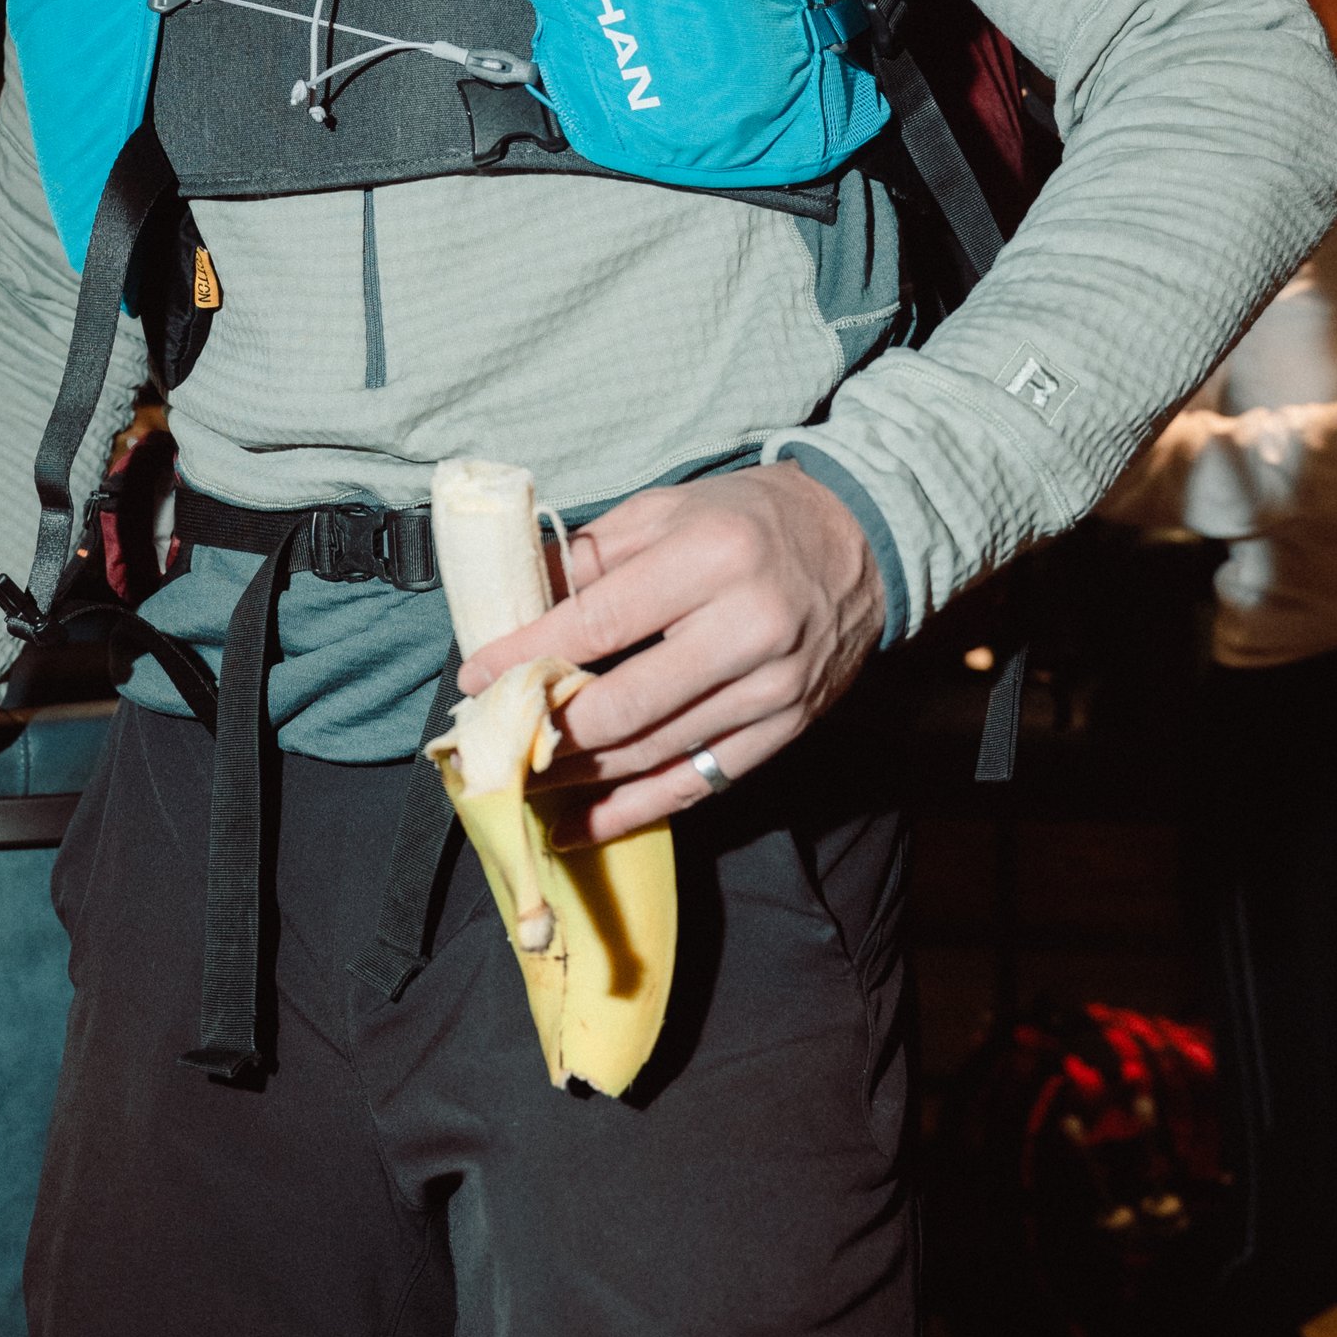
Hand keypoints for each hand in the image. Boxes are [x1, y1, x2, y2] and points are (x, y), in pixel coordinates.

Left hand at [456, 463, 885, 841]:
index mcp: (711, 558)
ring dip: (580, 776)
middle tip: (496, 740)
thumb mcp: (668, 510)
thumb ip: (592, 555)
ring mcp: (773, 687)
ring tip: (523, 781)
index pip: (598, 622)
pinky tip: (581, 826)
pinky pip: (699, 783)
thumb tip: (516, 599)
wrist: (860, 543)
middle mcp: (749, 627)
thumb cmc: (750, 518)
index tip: (475, 677)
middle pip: (625, 703)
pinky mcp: (786, 727)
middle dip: (548, 730)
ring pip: (655, 751)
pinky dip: (634, 811)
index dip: (527, 655)